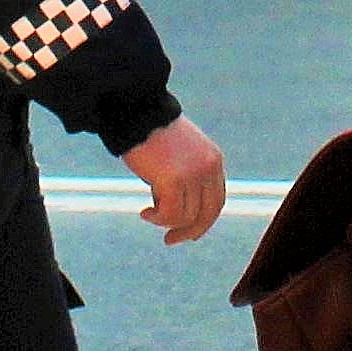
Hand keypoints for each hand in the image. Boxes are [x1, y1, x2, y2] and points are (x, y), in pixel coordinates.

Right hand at [119, 117, 226, 245]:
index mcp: (213, 160)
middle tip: (170, 240)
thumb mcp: (179, 154)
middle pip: (207, 214)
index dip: (203, 221)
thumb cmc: (150, 131)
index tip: (187, 231)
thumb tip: (178, 211)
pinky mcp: (175, 180)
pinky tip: (144, 212)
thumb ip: (186, 176)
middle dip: (189, 231)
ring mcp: (193, 174)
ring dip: (165, 221)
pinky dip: (157, 219)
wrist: (136, 110)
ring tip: (148, 213)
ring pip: (186, 217)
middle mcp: (209, 168)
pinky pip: (170, 214)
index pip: (216, 200)